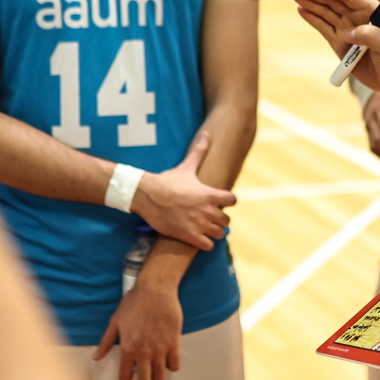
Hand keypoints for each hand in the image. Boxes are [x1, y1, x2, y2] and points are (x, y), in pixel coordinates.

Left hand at [93, 272, 182, 379]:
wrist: (155, 289)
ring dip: (157, 375)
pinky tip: (167, 358)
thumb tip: (96, 357)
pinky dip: (171, 365)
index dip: (126, 377)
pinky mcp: (174, 344)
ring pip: (160, 378)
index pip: (125, 377)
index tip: (129, 372)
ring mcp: (160, 350)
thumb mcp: (115, 321)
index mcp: (127, 349)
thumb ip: (106, 342)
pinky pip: (175, 366)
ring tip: (156, 366)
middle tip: (144, 376)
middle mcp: (143, 353)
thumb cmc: (133, 303)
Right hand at [130, 131, 233, 249]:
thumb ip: (199, 152)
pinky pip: (208, 245)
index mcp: (211, 194)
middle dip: (219, 219)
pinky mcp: (190, 237)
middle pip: (227, 220)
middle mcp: (209, 210)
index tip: (218, 202)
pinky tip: (196, 237)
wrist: (146, 196)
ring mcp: (200, 225)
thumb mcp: (186, 167)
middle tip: (208, 217)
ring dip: (213, 232)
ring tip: (203, 228)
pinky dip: (205, 243)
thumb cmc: (167, 182)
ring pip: (219, 234)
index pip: (233, 201)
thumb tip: (206, 134)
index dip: (227, 202)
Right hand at [293, 0, 379, 97]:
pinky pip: (323, 28)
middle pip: (334, 1)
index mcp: (373, 13)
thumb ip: (372, 36)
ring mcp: (347, 30)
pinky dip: (312, 19)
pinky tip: (302, 10)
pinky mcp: (339, 43)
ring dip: (311, 3)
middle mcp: (358, 18)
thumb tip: (349, 32)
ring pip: (326, 12)